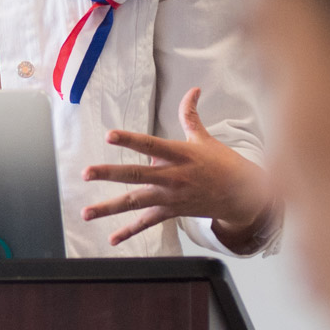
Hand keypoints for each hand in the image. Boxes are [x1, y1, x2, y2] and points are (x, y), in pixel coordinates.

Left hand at [81, 87, 278, 250]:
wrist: (242, 195)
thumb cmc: (223, 164)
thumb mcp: (205, 139)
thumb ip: (191, 116)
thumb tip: (193, 90)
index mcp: (179, 154)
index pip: (150, 144)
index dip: (130, 139)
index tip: (110, 135)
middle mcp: (172, 177)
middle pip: (136, 175)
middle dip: (109, 174)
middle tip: (86, 173)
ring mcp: (170, 197)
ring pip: (135, 202)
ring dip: (109, 208)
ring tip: (87, 212)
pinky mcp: (171, 212)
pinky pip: (147, 223)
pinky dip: (129, 232)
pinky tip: (112, 239)